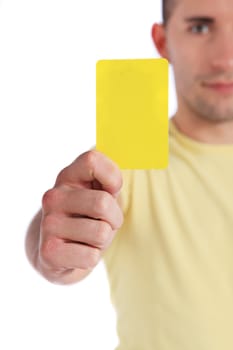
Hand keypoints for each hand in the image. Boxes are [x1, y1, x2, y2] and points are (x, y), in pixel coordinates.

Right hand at [38, 150, 122, 281]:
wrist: (57, 252)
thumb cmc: (86, 218)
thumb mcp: (99, 193)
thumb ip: (110, 179)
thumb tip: (121, 177)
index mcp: (67, 176)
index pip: (92, 160)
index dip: (113, 178)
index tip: (111, 191)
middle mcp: (53, 196)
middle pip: (103, 203)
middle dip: (114, 219)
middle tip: (103, 223)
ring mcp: (48, 224)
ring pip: (101, 233)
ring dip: (103, 241)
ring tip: (88, 239)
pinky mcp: (49, 252)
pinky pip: (92, 257)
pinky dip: (92, 258)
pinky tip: (78, 252)